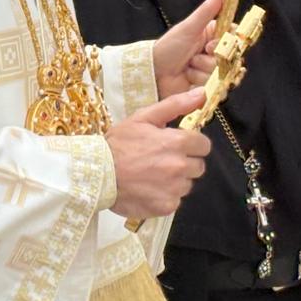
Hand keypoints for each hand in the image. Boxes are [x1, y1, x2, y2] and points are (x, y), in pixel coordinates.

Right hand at [106, 88, 211, 220]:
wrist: (96, 173)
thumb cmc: (119, 143)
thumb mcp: (144, 117)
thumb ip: (176, 104)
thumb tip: (202, 94)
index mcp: (177, 142)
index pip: (204, 145)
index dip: (192, 144)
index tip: (177, 145)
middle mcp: (179, 166)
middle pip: (198, 166)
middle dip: (185, 162)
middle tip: (162, 160)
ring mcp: (174, 189)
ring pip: (187, 184)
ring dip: (176, 180)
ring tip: (152, 175)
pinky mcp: (166, 206)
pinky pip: (175, 200)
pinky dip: (165, 196)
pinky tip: (149, 189)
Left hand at [153, 0, 224, 98]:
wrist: (153, 73)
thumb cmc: (168, 47)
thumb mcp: (189, 27)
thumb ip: (209, 8)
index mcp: (212, 34)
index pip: (234, 35)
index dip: (228, 41)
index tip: (212, 43)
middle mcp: (214, 52)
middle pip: (231, 56)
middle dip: (211, 57)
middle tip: (195, 55)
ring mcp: (212, 70)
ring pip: (223, 71)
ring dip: (202, 70)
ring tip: (187, 67)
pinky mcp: (208, 86)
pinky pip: (217, 85)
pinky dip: (201, 81)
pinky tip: (189, 78)